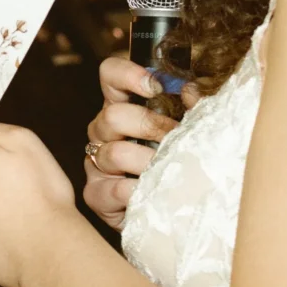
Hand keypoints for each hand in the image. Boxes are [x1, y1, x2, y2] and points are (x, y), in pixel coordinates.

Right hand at [82, 55, 185, 229]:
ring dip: (148, 163)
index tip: (155, 86)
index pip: (110, 76)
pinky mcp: (95, 194)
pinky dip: (138, 191)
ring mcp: (96, 163)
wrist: (171, 212)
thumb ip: (191, 109)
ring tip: (170, 171)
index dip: (127, 74)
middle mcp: (104, 131)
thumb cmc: (176, 165)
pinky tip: (155, 193)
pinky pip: (113, 190)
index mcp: (124, 107)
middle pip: (112, 116)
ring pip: (113, 153)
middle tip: (176, 140)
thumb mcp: (186, 132)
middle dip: (150, 127)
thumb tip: (190, 91)